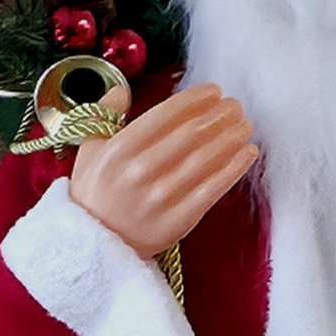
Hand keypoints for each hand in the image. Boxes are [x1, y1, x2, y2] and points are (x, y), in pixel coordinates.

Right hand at [66, 90, 256, 255]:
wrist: (93, 246)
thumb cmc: (95, 194)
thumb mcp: (87, 150)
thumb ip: (101, 115)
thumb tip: (121, 90)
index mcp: (120, 150)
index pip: (166, 115)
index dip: (196, 99)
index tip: (214, 91)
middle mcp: (141, 171)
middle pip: (191, 134)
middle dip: (219, 115)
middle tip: (235, 106)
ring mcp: (161, 198)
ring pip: (206, 159)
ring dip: (231, 137)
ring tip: (244, 125)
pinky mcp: (178, 220)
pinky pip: (212, 189)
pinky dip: (234, 168)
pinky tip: (247, 153)